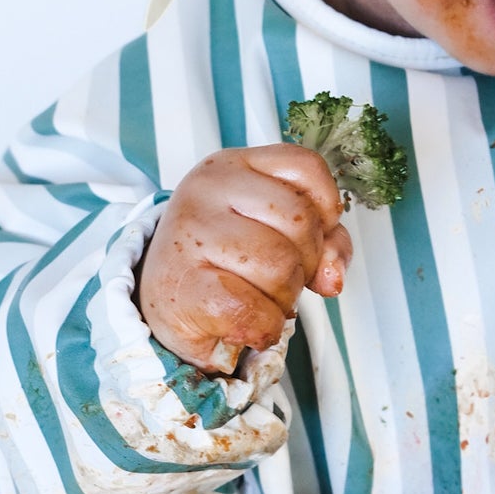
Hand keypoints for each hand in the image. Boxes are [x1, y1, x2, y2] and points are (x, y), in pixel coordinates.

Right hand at [138, 146, 351, 375]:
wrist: (162, 302)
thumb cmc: (222, 262)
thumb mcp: (271, 232)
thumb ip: (321, 241)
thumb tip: (332, 276)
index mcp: (233, 166)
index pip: (306, 167)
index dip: (324, 209)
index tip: (307, 237)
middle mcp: (207, 190)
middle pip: (301, 223)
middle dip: (304, 263)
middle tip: (274, 278)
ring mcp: (190, 235)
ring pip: (281, 267)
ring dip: (283, 299)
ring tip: (257, 298)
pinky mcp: (182, 286)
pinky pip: (252, 310)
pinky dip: (264, 327)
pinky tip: (249, 324)